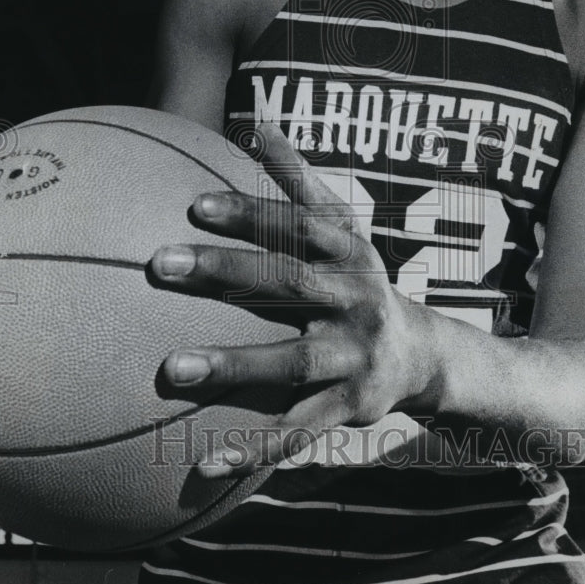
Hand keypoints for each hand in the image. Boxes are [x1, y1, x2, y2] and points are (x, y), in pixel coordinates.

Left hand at [151, 124, 433, 477]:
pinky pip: (297, 431)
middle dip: (226, 273)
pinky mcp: (350, 410)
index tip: (194, 204)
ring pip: (291, 362)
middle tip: (159, 264)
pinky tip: (202, 462)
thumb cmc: (359, 281)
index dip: (251, 214)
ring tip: (171, 369)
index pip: (297, 226)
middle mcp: (354, 301)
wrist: (425, 355)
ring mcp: (353, 358)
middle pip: (289, 284)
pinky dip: (252, 448)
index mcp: (348, 255)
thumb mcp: (342, 229)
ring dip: (234, 365)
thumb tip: (259, 121)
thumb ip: (299, 179)